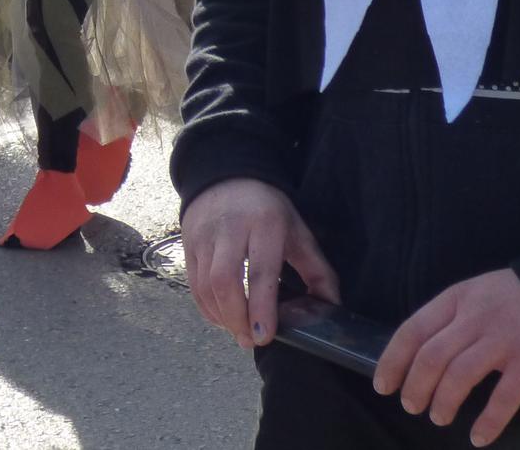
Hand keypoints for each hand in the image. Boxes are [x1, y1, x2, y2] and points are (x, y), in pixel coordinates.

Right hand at [184, 178, 339, 350]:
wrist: (226, 177)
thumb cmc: (268, 210)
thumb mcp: (297, 231)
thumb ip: (316, 269)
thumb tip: (331, 308)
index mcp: (264, 224)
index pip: (260, 271)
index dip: (260, 307)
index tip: (264, 336)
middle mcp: (230, 229)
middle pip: (225, 281)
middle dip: (236, 318)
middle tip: (250, 342)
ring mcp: (204, 236)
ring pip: (205, 286)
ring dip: (221, 317)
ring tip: (238, 333)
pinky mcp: (188, 244)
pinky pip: (193, 284)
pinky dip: (207, 308)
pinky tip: (223, 318)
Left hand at [374, 269, 519, 446]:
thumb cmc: (513, 294)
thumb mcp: (472, 292)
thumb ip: (449, 318)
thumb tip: (419, 356)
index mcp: (455, 299)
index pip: (413, 330)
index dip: (393, 360)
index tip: (383, 385)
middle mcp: (474, 318)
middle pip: (432, 356)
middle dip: (415, 386)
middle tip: (411, 406)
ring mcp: (503, 339)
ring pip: (461, 374)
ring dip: (443, 402)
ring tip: (438, 418)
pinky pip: (506, 396)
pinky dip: (490, 420)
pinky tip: (479, 438)